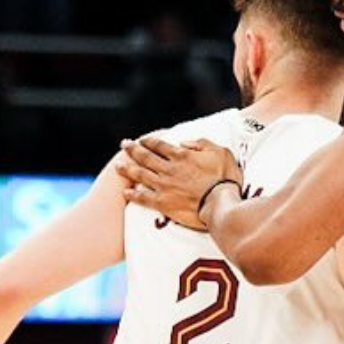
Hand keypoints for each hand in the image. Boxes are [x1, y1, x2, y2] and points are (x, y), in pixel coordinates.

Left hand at [117, 136, 241, 230]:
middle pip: (145, 157)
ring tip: (118, 165)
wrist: (220, 204)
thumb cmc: (225, 178)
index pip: (160, 145)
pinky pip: (143, 198)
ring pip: (140, 175)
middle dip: (133, 149)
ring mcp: (163, 186)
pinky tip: (125, 192)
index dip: (149, 141)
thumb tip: (184, 142)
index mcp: (181, 155)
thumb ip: (201, 143)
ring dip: (127, 169)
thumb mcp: (220, 151)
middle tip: (124, 145)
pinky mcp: (162, 203)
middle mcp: (168, 169)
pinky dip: (133, 194)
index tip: (141, 139)